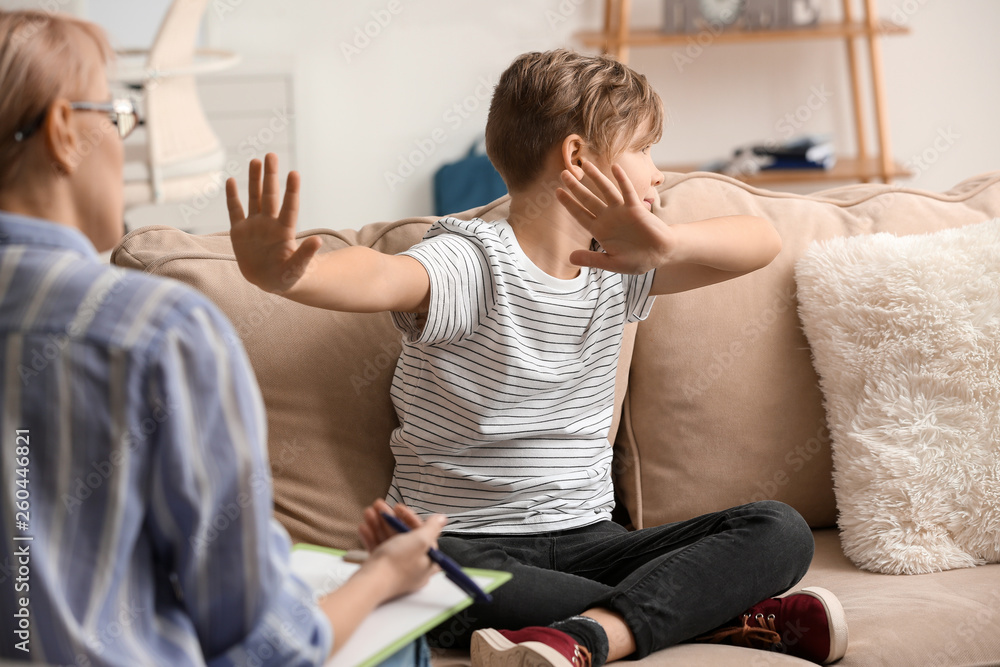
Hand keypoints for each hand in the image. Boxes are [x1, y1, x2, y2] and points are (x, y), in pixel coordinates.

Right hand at [226, 153, 322, 292]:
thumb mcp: (296, 269)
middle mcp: (269, 224)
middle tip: (271, 155)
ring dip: (254, 180)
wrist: (269, 281)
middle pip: (270, 195)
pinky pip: (235, 211)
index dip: (291, 191)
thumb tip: (318, 240)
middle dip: (270, 176)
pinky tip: (231, 180)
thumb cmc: (286, 277)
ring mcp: (254, 226)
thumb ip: (305, 255)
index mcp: (284, 232)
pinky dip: (232, 197)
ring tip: (256, 160)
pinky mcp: (239, 232)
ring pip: (254, 197)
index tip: (294, 173)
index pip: (289, 207)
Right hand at [357, 499, 445, 598]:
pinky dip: (372, 537)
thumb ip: (432, 528)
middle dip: (390, 519)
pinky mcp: (382, 571)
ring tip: (368, 512)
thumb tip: (442, 519)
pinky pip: (378, 550)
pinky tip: (363, 527)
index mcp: (428, 561)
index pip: (423, 534)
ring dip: (378, 524)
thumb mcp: (420, 540)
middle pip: (404, 536)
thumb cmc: (397, 563)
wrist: (370, 584)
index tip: (398, 508)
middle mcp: (413, 567)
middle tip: (378, 506)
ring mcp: (396, 569)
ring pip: (388, 541)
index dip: (410, 518)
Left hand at [556, 160, 677, 273]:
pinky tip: (615, 168)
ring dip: (595, 177)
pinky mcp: (636, 208)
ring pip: (606, 190)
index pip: (580, 214)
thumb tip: (570, 258)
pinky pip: (628, 191)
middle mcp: (608, 217)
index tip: (557, 192)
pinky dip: (622, 180)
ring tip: (584, 164)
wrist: (660, 254)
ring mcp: (621, 211)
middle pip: (588, 199)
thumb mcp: (612, 263)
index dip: (569, 203)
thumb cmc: (637, 259)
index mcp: (600, 231)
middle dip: (575, 186)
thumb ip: (592, 259)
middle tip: (563, 173)